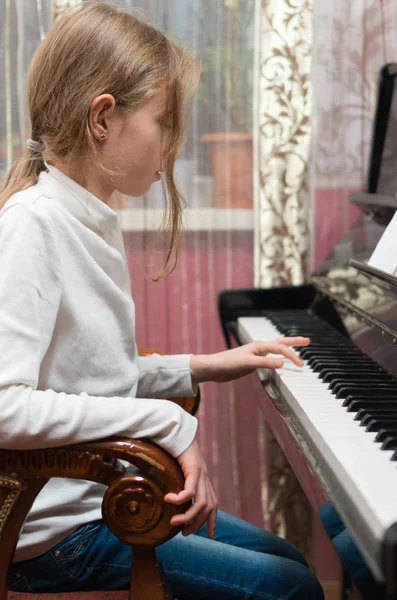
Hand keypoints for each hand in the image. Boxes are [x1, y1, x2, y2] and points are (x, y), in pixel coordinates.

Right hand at [164, 440, 217, 537]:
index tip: (209, 535)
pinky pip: (190, 490)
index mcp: (204, 480)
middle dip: (198, 523)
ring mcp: (201, 473)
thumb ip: (175, 482)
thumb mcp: (176, 470)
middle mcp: (205, 478)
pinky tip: (169, 499)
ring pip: (201, 503)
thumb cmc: (173, 449)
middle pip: (209, 507)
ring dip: (188, 516)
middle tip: (184, 532)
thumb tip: (161, 496)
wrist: (176, 429)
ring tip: (174, 522)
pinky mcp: (194, 468)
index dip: (212, 520)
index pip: (213, 504)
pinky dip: (180, 499)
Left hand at [190, 337, 309, 383]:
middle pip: (281, 342)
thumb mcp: (248, 364)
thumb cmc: (228, 363)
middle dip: (294, 342)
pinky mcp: (253, 362)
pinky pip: (270, 358)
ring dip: (287, 348)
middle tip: (308, 341)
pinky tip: (280, 361)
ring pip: (276, 349)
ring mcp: (256, 354)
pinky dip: (279, 358)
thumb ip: (265, 363)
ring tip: (298, 348)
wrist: (214, 368)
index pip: (281, 348)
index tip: (301, 365)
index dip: (292, 356)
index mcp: (259, 346)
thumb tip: (282, 363)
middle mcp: (259, 348)